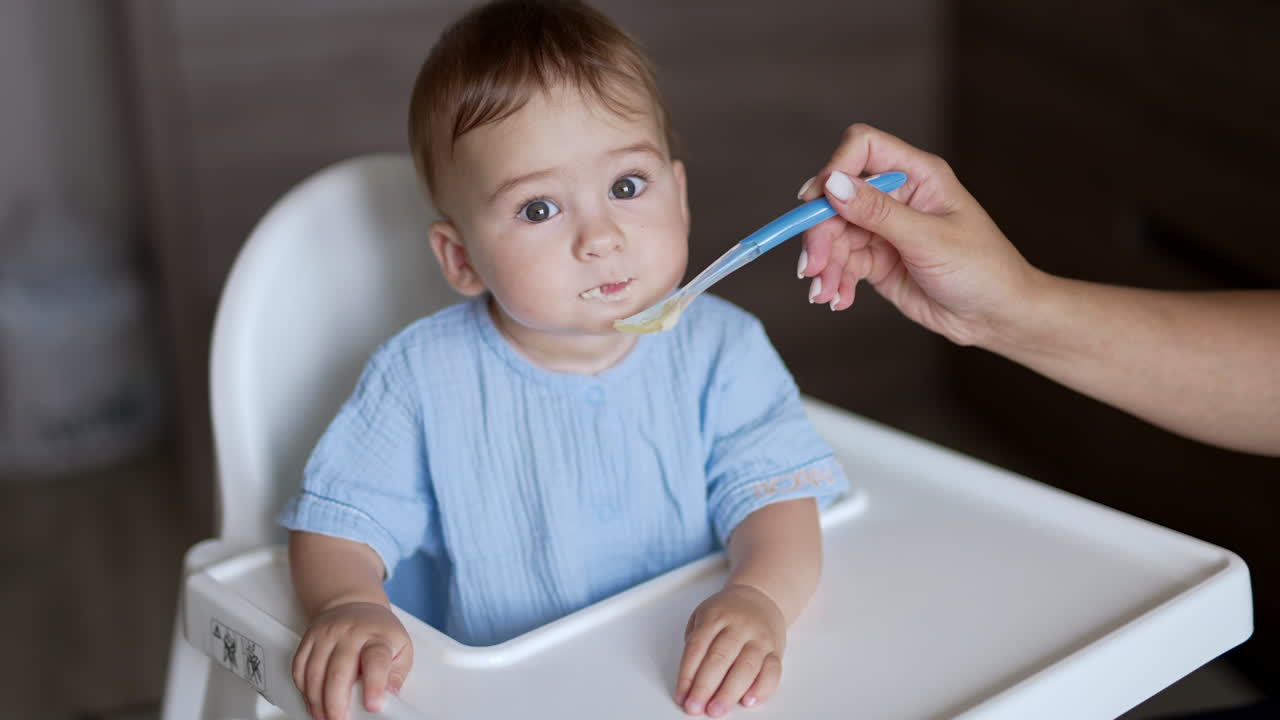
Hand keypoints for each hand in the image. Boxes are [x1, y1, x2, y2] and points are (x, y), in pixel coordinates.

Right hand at [292, 601, 412, 719]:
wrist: (355, 605)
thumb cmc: (378, 632)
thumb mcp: (401, 648)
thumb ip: (396, 675)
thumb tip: (390, 696)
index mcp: (377, 636)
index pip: (375, 660)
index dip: (374, 686)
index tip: (373, 706)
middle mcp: (350, 633)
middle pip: (338, 672)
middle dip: (336, 704)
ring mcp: (326, 634)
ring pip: (314, 673)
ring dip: (317, 702)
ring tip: (325, 716)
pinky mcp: (308, 638)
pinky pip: (299, 668)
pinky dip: (303, 689)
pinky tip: (312, 701)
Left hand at [676, 583, 786, 716]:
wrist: (761, 598)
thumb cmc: (727, 613)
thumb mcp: (703, 615)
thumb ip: (695, 642)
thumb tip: (689, 678)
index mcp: (715, 617)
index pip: (697, 647)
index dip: (687, 674)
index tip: (682, 696)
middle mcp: (739, 627)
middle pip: (720, 658)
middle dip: (705, 687)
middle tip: (695, 708)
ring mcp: (759, 639)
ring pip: (746, 667)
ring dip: (729, 692)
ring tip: (716, 710)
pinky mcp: (776, 651)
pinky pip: (772, 671)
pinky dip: (762, 689)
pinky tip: (748, 701)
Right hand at [796, 123, 1041, 347]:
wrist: (996, 316)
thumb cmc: (982, 269)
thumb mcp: (929, 239)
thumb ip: (878, 212)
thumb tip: (832, 184)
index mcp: (917, 175)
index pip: (862, 149)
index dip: (834, 169)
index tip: (815, 204)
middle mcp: (896, 197)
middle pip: (837, 198)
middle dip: (820, 233)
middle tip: (814, 267)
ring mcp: (884, 229)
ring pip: (834, 235)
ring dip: (824, 265)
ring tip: (825, 294)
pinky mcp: (876, 260)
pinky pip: (842, 264)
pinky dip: (834, 282)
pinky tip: (838, 300)